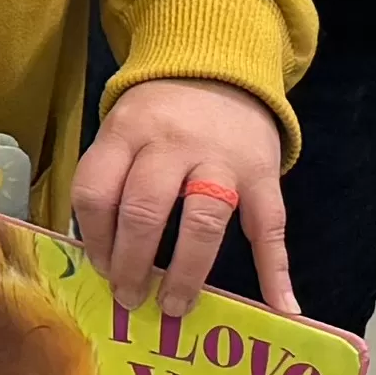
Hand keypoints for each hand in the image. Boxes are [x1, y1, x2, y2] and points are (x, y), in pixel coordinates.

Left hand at [75, 75, 294, 314]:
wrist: (218, 67)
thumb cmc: (160, 114)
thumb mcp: (122, 130)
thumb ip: (110, 179)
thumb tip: (100, 254)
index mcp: (127, 133)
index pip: (97, 191)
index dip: (94, 237)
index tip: (99, 269)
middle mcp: (172, 145)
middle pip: (145, 210)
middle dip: (131, 263)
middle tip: (128, 298)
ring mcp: (221, 161)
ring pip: (202, 222)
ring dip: (185, 272)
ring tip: (173, 306)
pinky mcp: (263, 174)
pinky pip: (270, 226)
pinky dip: (277, 270)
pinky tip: (281, 307)